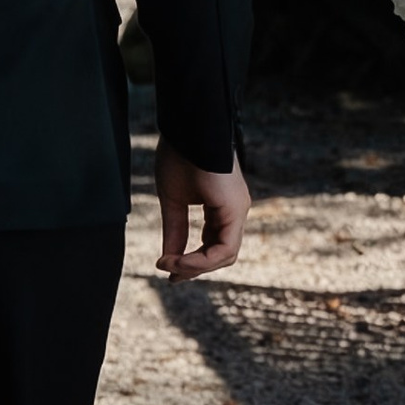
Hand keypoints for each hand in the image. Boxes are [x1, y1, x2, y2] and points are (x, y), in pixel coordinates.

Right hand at [155, 143, 248, 279]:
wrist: (189, 128)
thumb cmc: (180, 155)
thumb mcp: (173, 200)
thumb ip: (175, 229)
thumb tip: (168, 259)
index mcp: (222, 208)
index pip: (212, 245)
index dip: (191, 262)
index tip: (166, 267)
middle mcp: (234, 212)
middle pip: (220, 254)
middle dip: (194, 268)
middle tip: (170, 275)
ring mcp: (238, 210)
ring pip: (225, 255)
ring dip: (196, 267)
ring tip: (170, 266)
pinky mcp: (236, 209)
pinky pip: (225, 247)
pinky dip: (202, 259)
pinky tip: (179, 260)